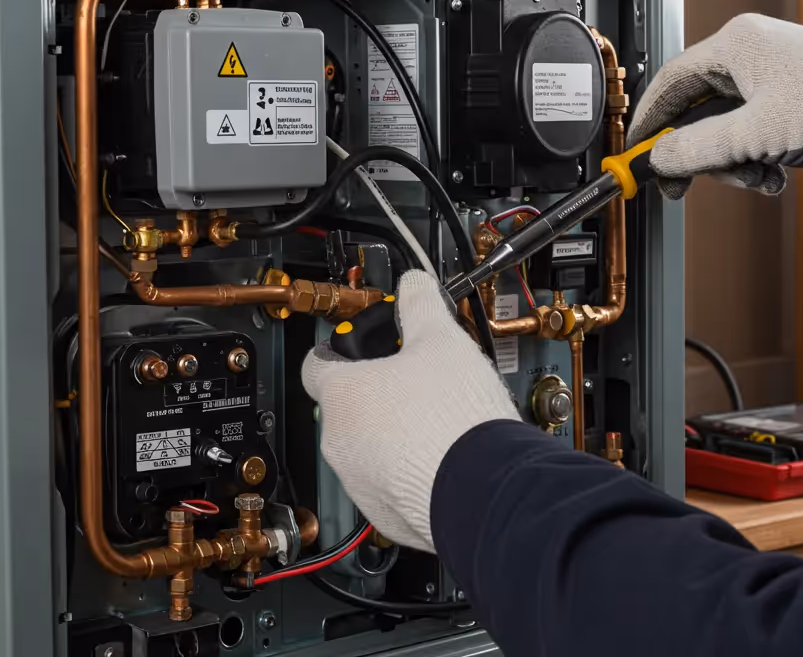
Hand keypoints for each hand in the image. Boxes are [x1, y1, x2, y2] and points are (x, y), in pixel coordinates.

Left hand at [302, 271, 517, 552]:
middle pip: (347, 407)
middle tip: (417, 382)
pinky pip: (389, 484)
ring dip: (393, 434)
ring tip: (438, 421)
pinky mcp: (386, 515)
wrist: (485, 490)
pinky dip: (409, 471)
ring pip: (367, 448)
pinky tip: (443, 457)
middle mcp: (339, 443)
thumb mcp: (442, 339)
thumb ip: (420, 305)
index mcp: (342, 395)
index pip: (317, 364)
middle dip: (378, 393)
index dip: (340, 351)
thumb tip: (414, 285)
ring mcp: (359, 483)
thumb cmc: (456, 420)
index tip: (363, 347)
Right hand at [629, 13, 802, 198]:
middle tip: (691, 184)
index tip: (638, 155)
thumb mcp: (756, 135)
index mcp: (736, 45)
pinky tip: (777, 173)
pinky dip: (758, 156)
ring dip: (735, 160)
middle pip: (698, 109)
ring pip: (727, 125)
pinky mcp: (793, 94)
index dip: (649, 123)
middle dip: (701, 153)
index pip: (670, 82)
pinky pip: (754, 128)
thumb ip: (698, 149)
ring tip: (759, 177)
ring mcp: (774, 72)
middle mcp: (752, 51)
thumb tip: (658, 158)